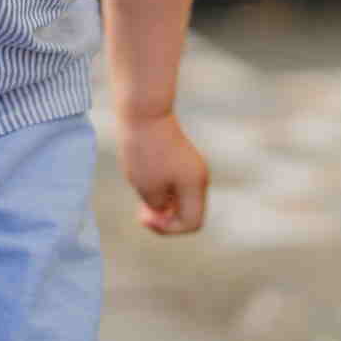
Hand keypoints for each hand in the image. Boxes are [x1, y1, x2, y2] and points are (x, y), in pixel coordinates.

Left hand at [115, 112, 208, 234]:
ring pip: (183, 199)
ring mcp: (193, 167)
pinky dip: (163, 191)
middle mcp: (199, 177)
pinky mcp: (183, 158)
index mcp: (195, 185)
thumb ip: (159, 208)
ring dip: (164, 205)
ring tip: (142, 197)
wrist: (143, 112)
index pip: (192, 223)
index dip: (168, 229)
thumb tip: (165, 210)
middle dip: (166, 218)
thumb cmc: (144, 150)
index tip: (145, 216)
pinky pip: (177, 185)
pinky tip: (145, 183)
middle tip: (141, 212)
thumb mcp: (146, 188)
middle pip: (189, 213)